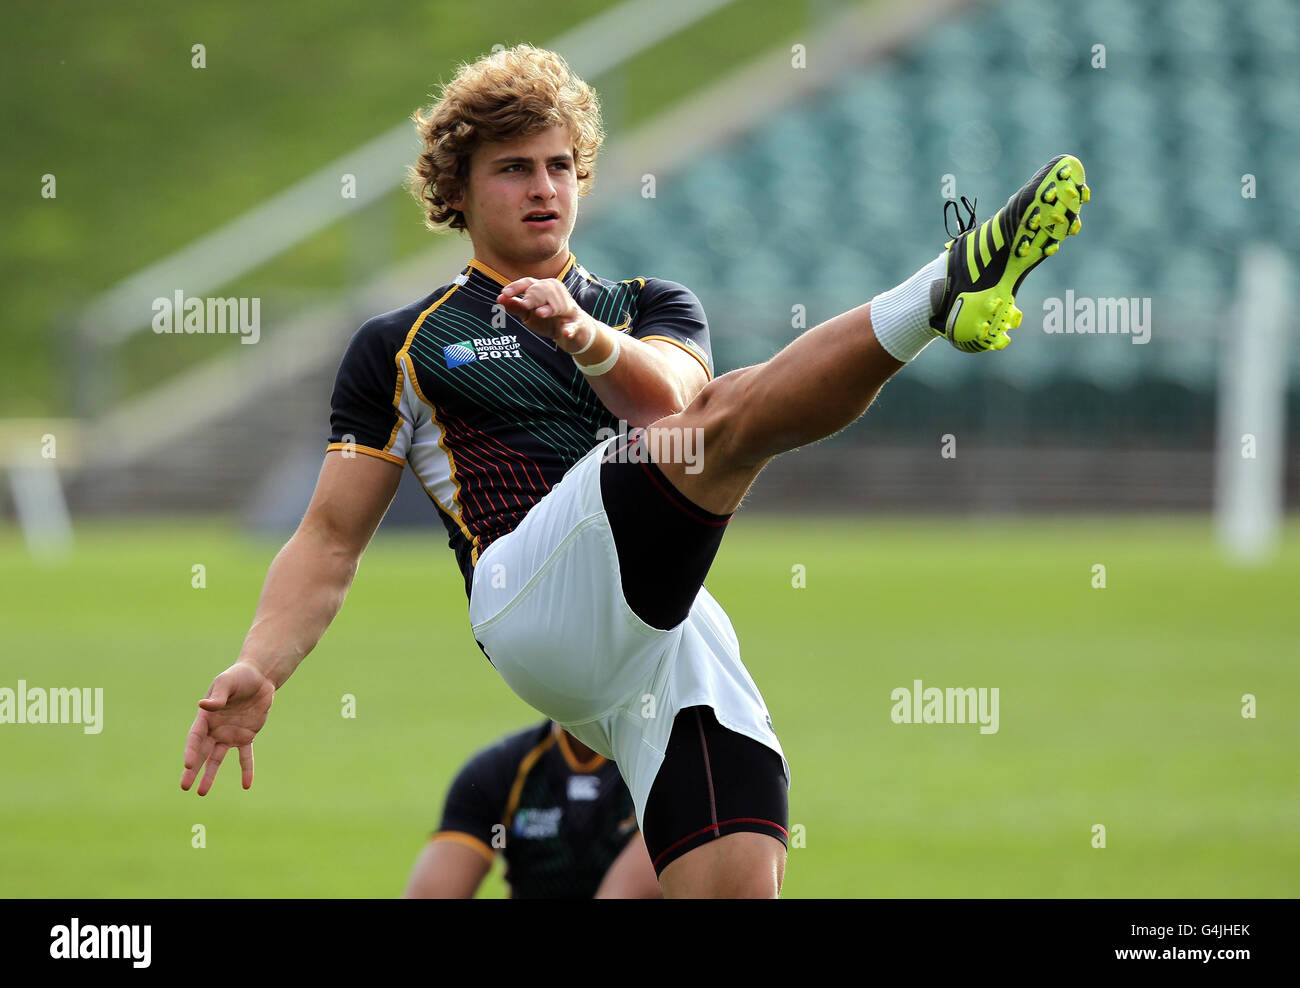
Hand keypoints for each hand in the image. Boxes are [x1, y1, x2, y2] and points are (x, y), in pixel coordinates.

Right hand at [181, 662, 274, 795]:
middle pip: (201, 752)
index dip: (191, 750)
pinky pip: (245, 756)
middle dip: (193, 770)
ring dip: (210, 775)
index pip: (195, 737)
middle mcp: (215, 729)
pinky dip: (247, 769)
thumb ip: (218, 695)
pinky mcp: (246, 736)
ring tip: (202, 792)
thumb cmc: (239, 677)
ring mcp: (229, 734)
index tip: (188, 764)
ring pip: (217, 758)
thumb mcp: (227, 682)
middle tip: (184, 786)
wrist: (259, 678)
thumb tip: (205, 705)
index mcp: (206, 717)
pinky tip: (247, 785)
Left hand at [496, 277, 592, 352]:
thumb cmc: (548, 320)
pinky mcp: (577, 324)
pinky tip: (565, 332)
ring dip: (550, 309)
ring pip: (559, 305)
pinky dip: (570, 328)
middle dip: (534, 296)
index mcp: (543, 289)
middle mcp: (557, 295)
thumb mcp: (528, 314)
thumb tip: (499, 298)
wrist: (573, 334)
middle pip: (545, 289)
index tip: (504, 293)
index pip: (529, 283)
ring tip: (540, 313)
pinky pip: (574, 325)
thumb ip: (515, 306)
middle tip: (525, 305)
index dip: (517, 287)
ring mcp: (568, 309)